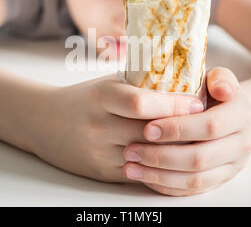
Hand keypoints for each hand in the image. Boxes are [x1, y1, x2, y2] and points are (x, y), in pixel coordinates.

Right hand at [28, 74, 203, 182]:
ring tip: (194, 140)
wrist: (43, 121)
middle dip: (183, 129)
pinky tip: (172, 157)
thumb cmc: (82, 98)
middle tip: (206, 123)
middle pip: (150, 132)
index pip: (142, 103)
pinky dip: (158, 165)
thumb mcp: (106, 83)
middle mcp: (99, 126)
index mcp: (101, 97)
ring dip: (175, 150)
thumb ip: (139, 83)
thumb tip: (179, 78)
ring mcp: (99, 152)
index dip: (173, 103)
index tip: (197, 102)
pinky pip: (138, 172)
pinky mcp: (101, 172)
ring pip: (148, 156)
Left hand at [122, 67, 250, 195]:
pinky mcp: (220, 179)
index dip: (178, 129)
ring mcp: (232, 165)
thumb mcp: (220, 77)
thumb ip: (220, 77)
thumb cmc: (215, 92)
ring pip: (195, 179)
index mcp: (242, 114)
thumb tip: (220, 88)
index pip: (210, 125)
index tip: (148, 129)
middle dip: (161, 156)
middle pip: (200, 157)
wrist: (232, 114)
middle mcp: (242, 143)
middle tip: (130, 150)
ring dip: (159, 175)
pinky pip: (193, 190)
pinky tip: (145, 177)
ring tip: (131, 167)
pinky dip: (167, 185)